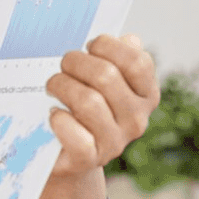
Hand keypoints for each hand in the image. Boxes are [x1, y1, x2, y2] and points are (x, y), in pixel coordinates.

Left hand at [44, 33, 159, 179]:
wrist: (69, 152)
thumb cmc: (85, 105)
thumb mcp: (104, 81)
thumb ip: (118, 59)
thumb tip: (131, 40)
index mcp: (146, 95)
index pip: (137, 62)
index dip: (108, 46)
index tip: (89, 47)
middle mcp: (136, 120)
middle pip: (107, 76)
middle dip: (76, 62)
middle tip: (63, 65)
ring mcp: (115, 142)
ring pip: (88, 101)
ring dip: (62, 86)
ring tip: (53, 86)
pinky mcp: (90, 158)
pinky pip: (75, 135)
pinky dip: (59, 120)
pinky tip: (54, 114)